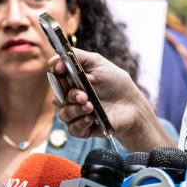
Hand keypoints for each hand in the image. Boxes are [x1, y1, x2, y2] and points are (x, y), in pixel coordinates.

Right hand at [50, 47, 168, 151]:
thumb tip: (54, 60)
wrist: (133, 105)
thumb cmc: (116, 83)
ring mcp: (77, 113)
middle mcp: (72, 98)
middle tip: (84, 96)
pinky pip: (72, 128)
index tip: (60, 69)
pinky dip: (80, 123)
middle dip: (69, 96)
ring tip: (91, 106)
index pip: (55, 77)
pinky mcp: (84, 128)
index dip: (56, 73)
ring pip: (64, 114)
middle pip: (57, 98)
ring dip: (76, 110)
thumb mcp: (98, 63)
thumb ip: (76, 57)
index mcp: (73, 82)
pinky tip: (91, 119)